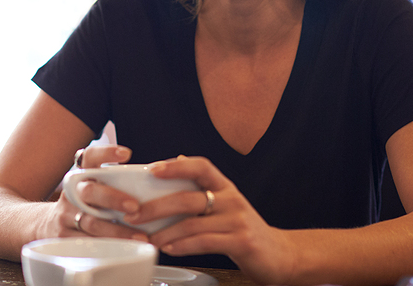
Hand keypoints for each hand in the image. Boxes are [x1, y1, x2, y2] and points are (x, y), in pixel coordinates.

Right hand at [49, 145, 148, 241]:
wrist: (49, 224)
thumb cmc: (86, 204)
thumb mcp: (94, 187)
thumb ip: (115, 182)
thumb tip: (159, 180)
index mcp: (82, 175)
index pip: (90, 157)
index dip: (106, 153)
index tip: (126, 154)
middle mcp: (72, 192)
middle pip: (90, 191)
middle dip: (113, 198)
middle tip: (135, 206)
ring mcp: (66, 215)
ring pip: (91, 222)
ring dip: (118, 231)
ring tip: (140, 236)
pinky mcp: (64, 238)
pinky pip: (87, 244)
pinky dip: (108, 247)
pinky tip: (125, 250)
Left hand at [126, 155, 290, 284]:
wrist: (279, 254)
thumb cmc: (243, 228)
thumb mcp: (225, 202)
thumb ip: (203, 185)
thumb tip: (179, 159)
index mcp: (225, 186)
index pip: (200, 166)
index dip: (175, 166)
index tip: (151, 169)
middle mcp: (231, 199)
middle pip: (188, 198)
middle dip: (156, 207)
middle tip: (134, 215)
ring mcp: (237, 220)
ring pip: (192, 223)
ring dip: (164, 232)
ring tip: (148, 238)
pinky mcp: (241, 242)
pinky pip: (205, 242)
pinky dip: (183, 246)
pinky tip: (169, 249)